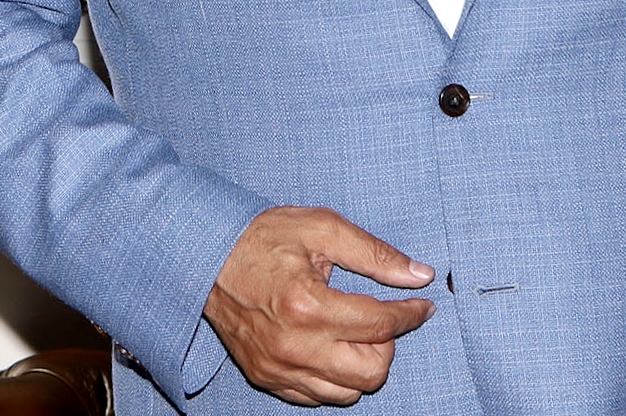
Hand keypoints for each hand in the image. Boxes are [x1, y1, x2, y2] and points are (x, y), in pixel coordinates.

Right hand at [203, 206, 436, 406]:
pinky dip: (332, 377)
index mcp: (309, 304)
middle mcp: (295, 345)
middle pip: (372, 371)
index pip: (381, 324)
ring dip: (361, 364)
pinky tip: (327, 346)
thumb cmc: (261, 238)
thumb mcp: (319, 228)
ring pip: (348, 393)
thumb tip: (419, 275)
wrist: (204, 257)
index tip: (421, 306)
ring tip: (351, 333)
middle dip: (387, 345)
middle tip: (378, 319)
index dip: (411, 314)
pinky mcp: (267, 378)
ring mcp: (279, 367)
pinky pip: (317, 397)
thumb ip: (373, 253)